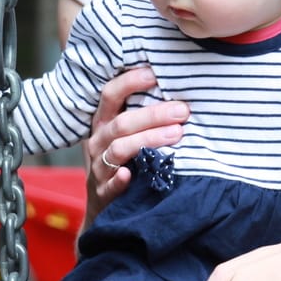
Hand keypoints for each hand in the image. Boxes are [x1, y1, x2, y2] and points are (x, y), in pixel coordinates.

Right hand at [81, 67, 186, 223]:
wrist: (106, 207)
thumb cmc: (123, 162)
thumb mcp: (125, 136)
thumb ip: (143, 116)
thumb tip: (180, 92)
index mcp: (103, 123)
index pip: (110, 95)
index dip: (130, 82)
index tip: (154, 74)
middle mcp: (98, 142)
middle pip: (122, 123)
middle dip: (153, 115)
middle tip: (182, 110)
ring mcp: (99, 168)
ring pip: (119, 149)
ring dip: (147, 140)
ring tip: (176, 134)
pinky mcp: (103, 193)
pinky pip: (109, 185)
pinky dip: (119, 180)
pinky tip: (129, 174)